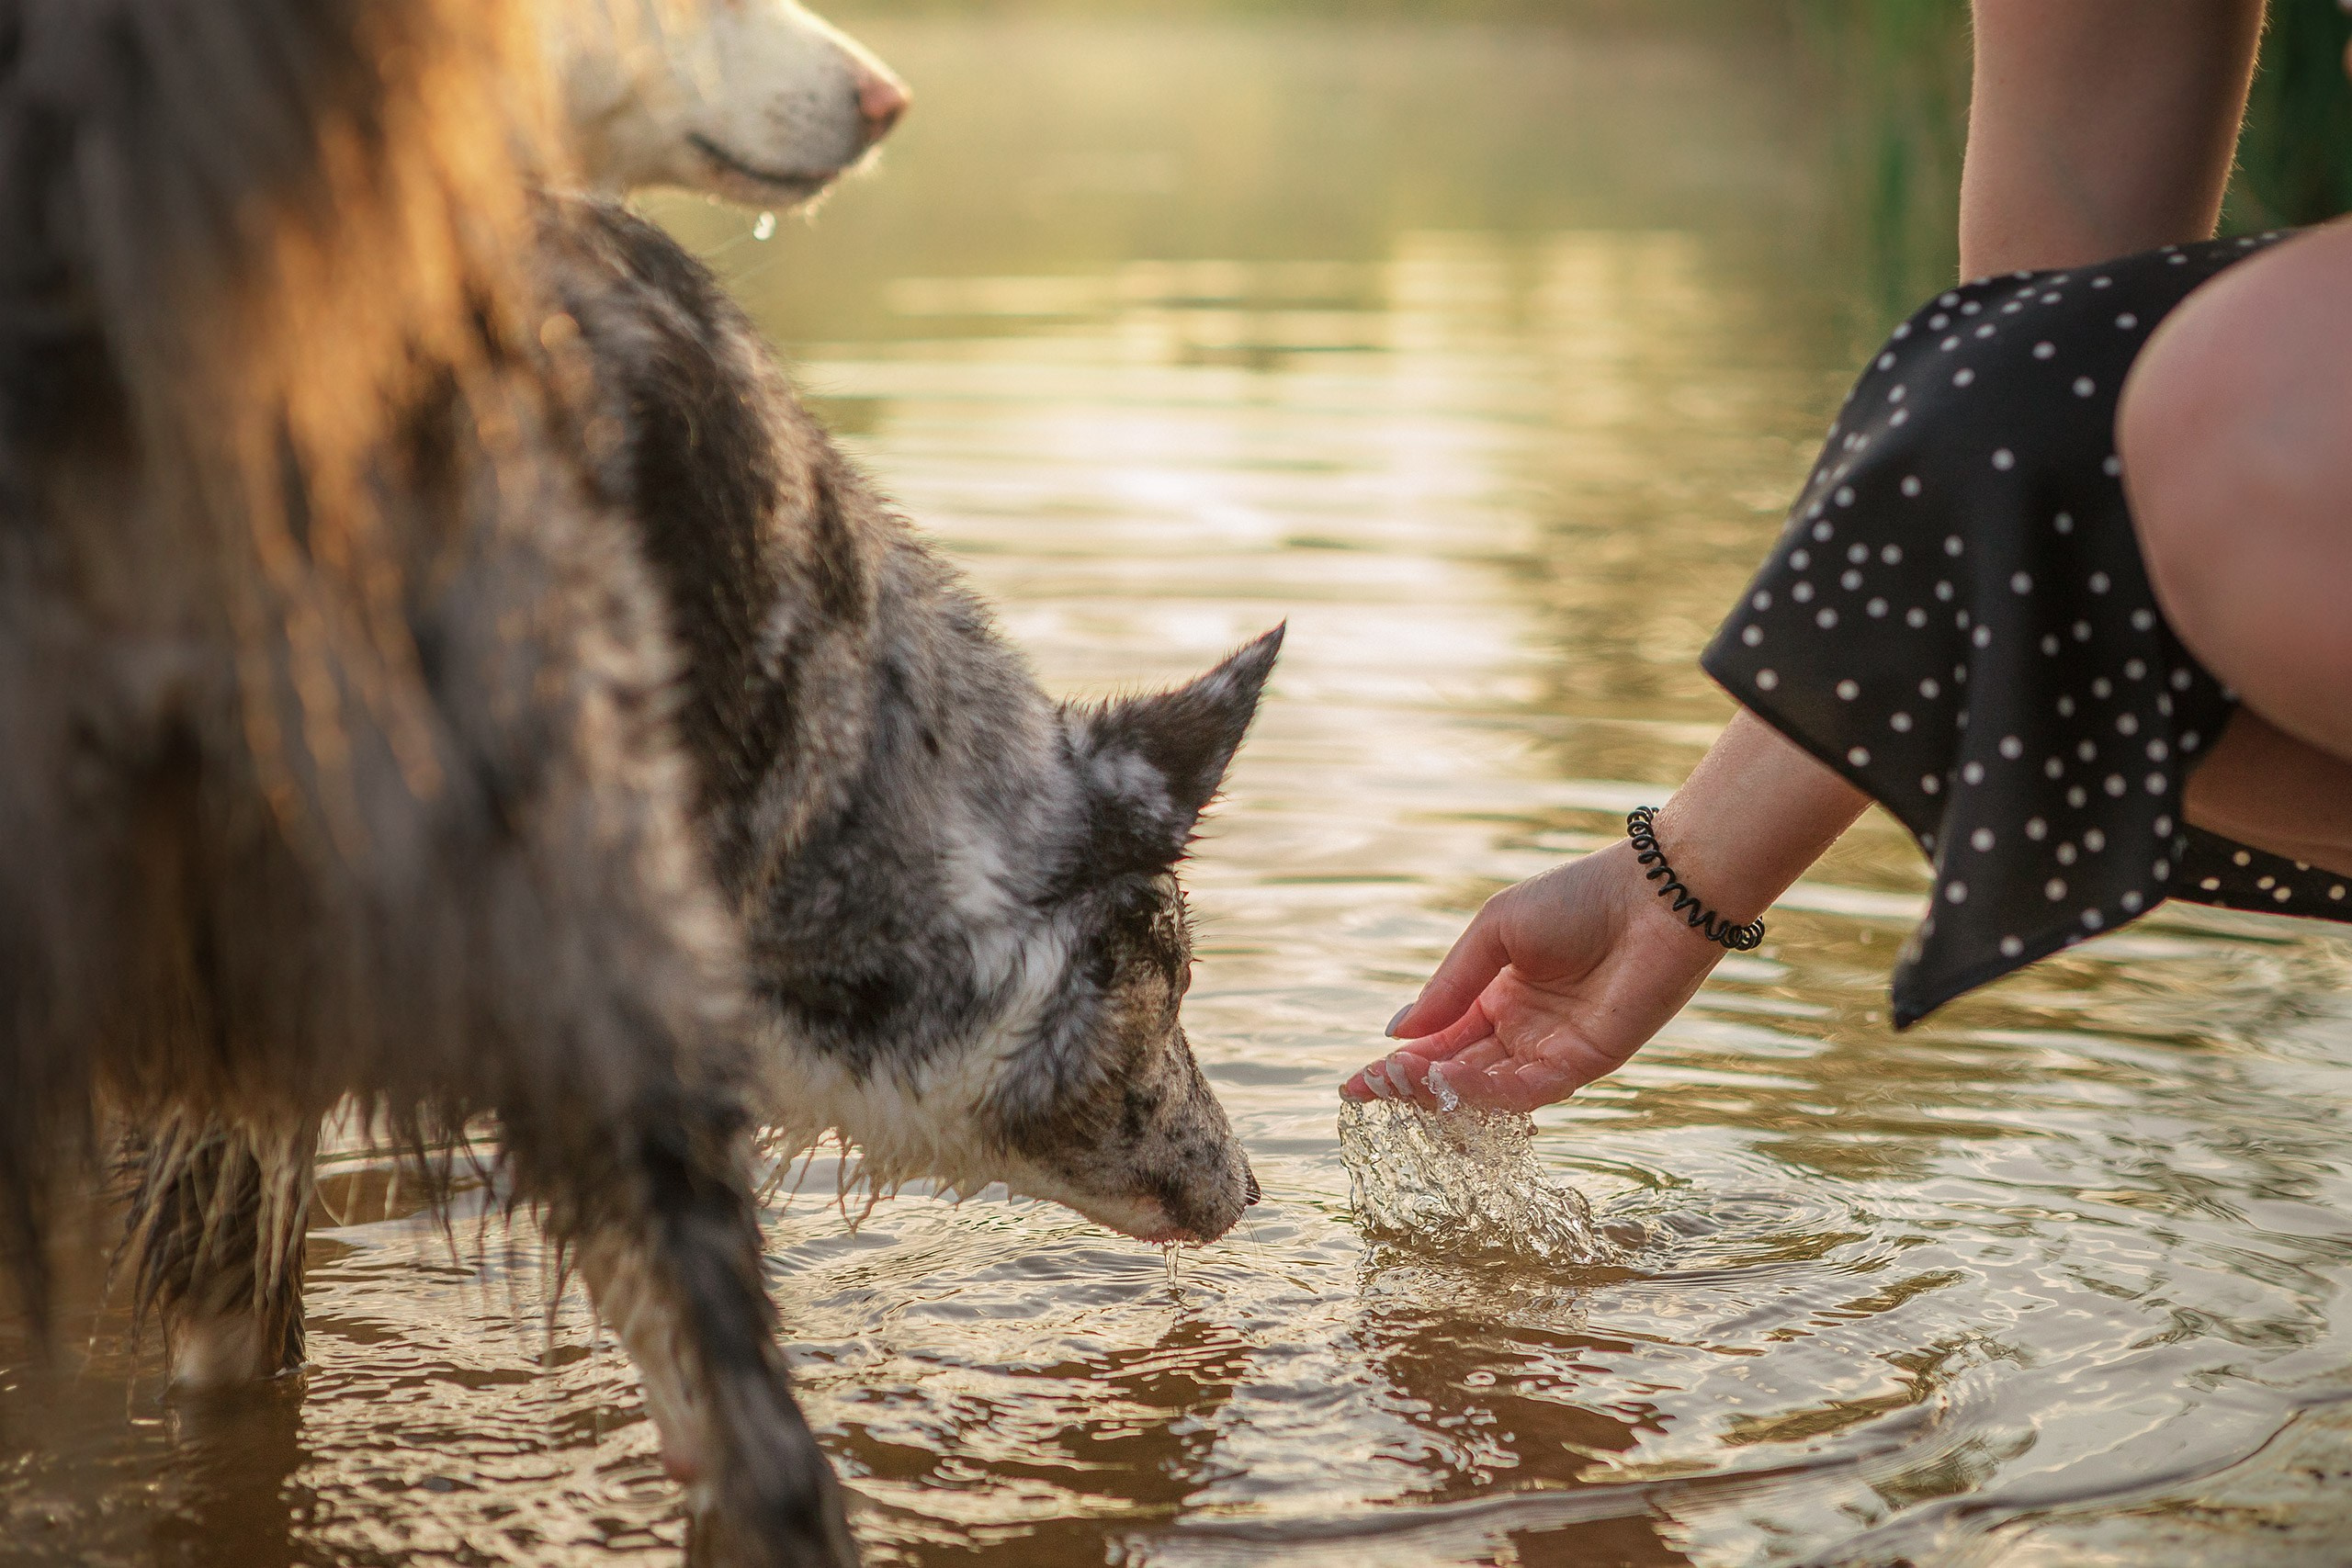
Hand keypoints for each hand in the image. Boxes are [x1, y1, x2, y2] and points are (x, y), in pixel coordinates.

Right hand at [1343, 711, 1868, 1113]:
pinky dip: (1490, 1090)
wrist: (1657, 894)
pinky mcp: (1588, 1061)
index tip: (1355, 1083)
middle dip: (1411, 1084)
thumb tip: (1397, 1032)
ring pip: (1489, 1087)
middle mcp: (1525, 1029)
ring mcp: (1555, 1048)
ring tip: (1401, 1084)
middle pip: (1458, 1071)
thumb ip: (1451, 984)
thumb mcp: (1496, 930)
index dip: (1398, 1063)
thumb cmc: (1579, 897)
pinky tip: (1453, 1080)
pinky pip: (1531, 1087)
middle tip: (1367, 1093)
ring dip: (1444, 1089)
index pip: (1440, 1040)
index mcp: (1501, 994)